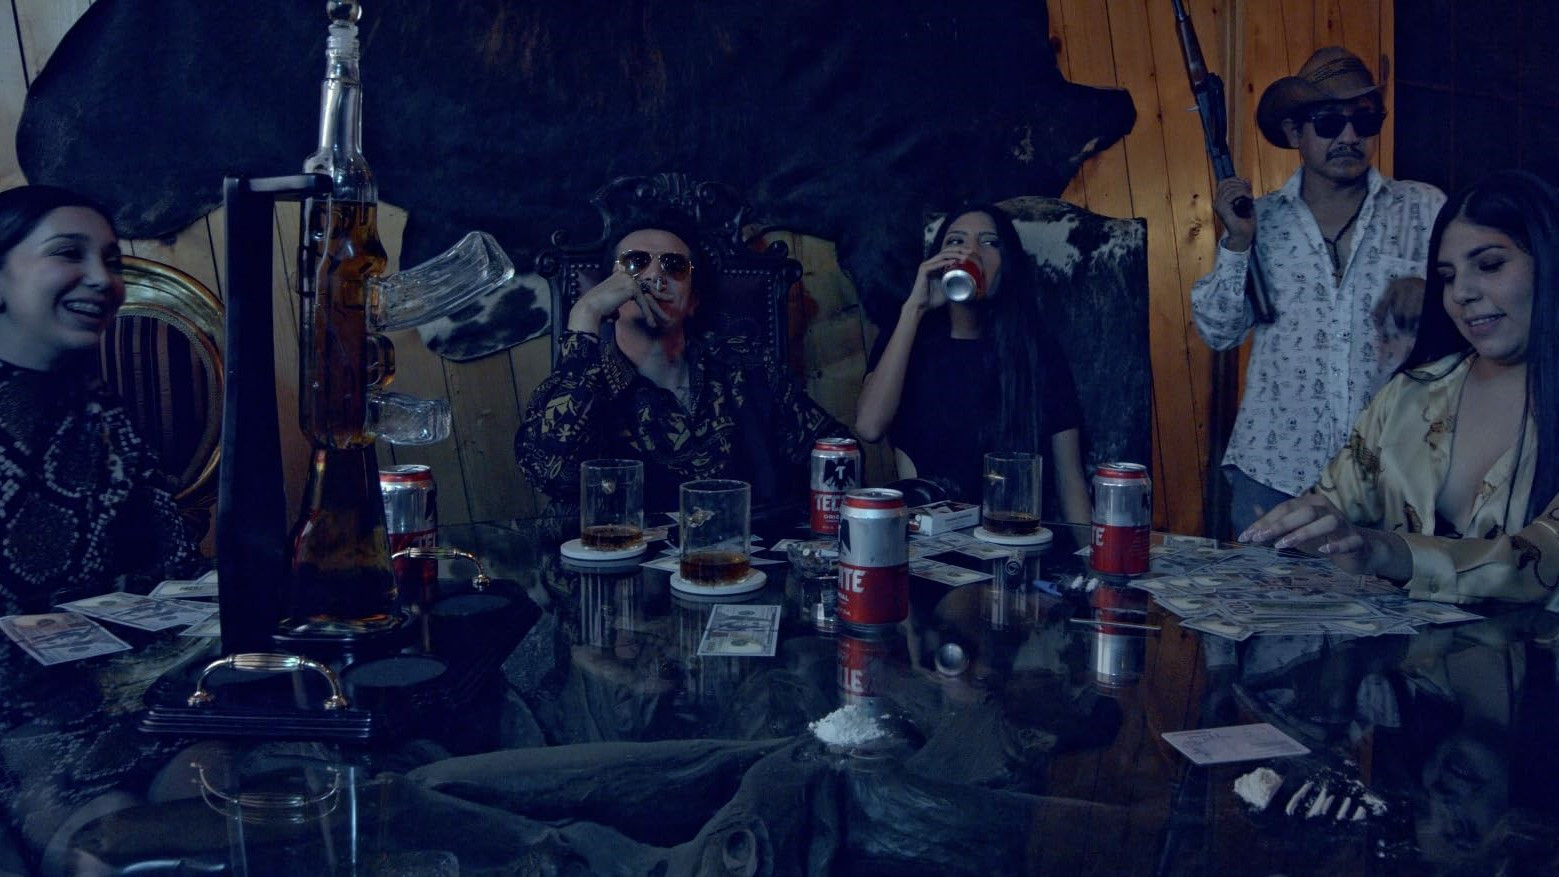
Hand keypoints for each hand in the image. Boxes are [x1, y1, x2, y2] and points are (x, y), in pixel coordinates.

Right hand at [566, 266, 669, 332]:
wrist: (589, 308)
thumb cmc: (596, 310)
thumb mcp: (609, 306)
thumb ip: (616, 307)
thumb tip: (617, 315)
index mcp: (620, 275)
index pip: (639, 281)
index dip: (651, 286)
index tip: (660, 290)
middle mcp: (625, 275)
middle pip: (646, 287)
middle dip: (659, 295)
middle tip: (671, 299)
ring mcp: (629, 280)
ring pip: (647, 297)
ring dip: (657, 310)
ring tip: (667, 318)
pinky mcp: (632, 288)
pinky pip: (643, 303)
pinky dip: (647, 315)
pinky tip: (651, 324)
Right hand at [903, 247, 966, 316]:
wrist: (920, 306)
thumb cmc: (932, 299)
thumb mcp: (947, 289)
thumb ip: (954, 284)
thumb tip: (968, 285)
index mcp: (935, 266)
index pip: (948, 254)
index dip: (959, 251)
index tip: (970, 253)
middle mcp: (930, 263)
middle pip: (946, 252)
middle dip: (959, 250)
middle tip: (970, 252)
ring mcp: (926, 266)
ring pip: (942, 256)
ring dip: (955, 255)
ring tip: (964, 257)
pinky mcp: (923, 271)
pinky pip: (936, 264)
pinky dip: (945, 262)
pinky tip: (954, 262)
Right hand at [1213, 177, 1255, 251]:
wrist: (1243, 236)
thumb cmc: (1245, 222)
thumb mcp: (1247, 202)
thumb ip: (1245, 191)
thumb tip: (1246, 179)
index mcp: (1220, 201)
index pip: (1224, 183)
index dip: (1236, 180)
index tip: (1247, 185)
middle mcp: (1217, 202)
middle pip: (1226, 183)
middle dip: (1240, 184)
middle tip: (1250, 192)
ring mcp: (1218, 205)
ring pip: (1230, 187)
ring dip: (1243, 189)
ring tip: (1250, 196)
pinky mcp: (1223, 209)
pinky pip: (1232, 194)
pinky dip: (1243, 193)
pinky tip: (1249, 198)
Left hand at [1238, 494, 1376, 573]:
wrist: (1360, 550)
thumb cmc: (1324, 538)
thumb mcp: (1297, 530)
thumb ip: (1277, 523)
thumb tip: (1255, 510)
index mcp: (1311, 504)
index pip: (1285, 508)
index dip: (1265, 521)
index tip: (1246, 536)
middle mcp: (1327, 510)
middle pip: (1304, 512)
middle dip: (1279, 524)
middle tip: (1259, 538)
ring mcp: (1344, 524)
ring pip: (1327, 522)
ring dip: (1304, 532)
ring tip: (1283, 545)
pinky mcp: (1357, 540)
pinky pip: (1349, 541)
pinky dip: (1336, 545)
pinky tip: (1323, 550)